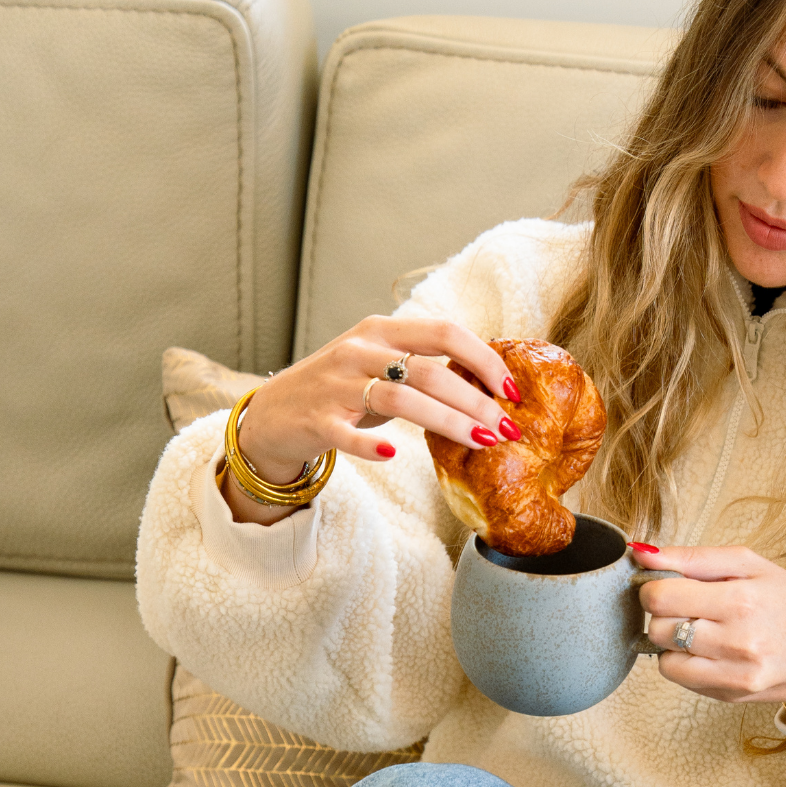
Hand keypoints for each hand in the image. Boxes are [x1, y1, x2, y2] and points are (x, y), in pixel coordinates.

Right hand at [230, 315, 522, 498]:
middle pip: (430, 370)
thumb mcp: (380, 365)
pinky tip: (393, 455)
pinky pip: (347, 434)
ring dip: (447, 422)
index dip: (483, 359)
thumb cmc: (340, 391)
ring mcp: (336, 384)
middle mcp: (360, 350)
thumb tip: (487, 384)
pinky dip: (371, 445)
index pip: (444, 332)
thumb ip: (422, 366)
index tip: (512, 390)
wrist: (273, 414)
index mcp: (382, 330)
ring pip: (400, 398)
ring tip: (480, 444)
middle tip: (507, 429)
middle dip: (476, 401)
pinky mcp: (316, 420)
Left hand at [634, 544, 785, 710]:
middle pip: (658, 628)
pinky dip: (682, 662)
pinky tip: (706, 650)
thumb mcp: (749, 565)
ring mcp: (732, 674)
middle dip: (662, 615)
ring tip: (698, 629)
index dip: (654, 588)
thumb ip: (694, 558)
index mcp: (741, 600)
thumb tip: (642, 555)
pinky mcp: (728, 695)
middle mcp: (737, 641)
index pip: (661, 597)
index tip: (666, 585)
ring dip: (670, 641)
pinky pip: (679, 679)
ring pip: (663, 658)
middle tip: (686, 607)